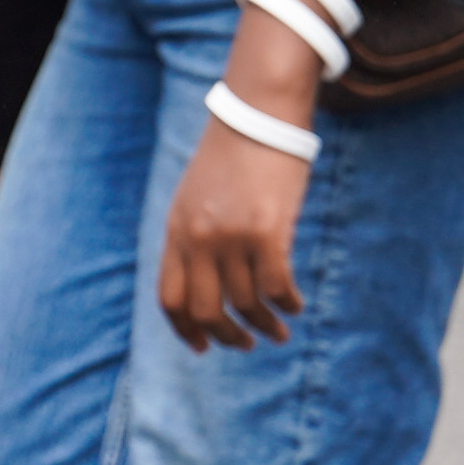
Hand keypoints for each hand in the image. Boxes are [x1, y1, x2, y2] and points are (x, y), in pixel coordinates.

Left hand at [157, 84, 314, 352]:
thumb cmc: (230, 157)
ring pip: (246, 303)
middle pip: (205, 310)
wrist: (257, 117)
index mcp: (176, 230)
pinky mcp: (267, 232)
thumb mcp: (194, 198)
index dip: (185, 330)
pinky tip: (294, 306)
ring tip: (279, 331)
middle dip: (226, 337)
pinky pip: (276, 287)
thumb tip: (205, 286)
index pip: (169, 298)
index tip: (203, 347)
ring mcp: (231, 236)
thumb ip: (193, 238)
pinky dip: (286, 304)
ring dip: (265, 325)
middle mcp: (197, 238)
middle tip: (246, 345)